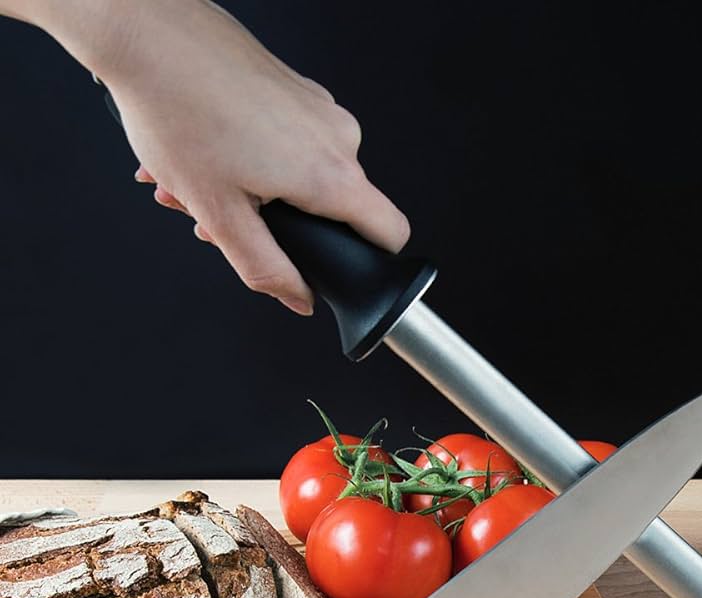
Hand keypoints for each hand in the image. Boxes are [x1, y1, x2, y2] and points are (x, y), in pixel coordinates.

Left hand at [22, 0, 410, 315]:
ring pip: (305, 174)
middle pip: (335, 208)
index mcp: (330, 176)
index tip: (342, 266)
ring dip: (255, 190)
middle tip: (220, 218)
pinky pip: (291, 140)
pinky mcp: (298, 89)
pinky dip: (252, 155)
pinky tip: (206, 150)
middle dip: (279, 224)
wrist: (148, 32)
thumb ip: (267, 269)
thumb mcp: (221, 214)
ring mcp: (320, 108)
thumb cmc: (178, 110)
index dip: (371, 261)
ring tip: (198, 183)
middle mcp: (338, 137)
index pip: (390, 233)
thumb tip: (297, 298)